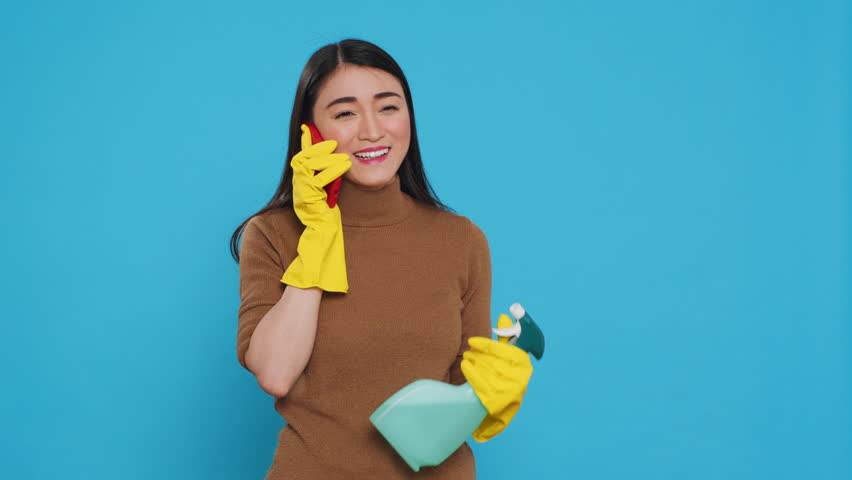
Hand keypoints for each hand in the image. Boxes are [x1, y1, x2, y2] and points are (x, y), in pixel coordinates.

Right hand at [280, 124, 351, 291]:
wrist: (322, 252)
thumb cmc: (329, 230)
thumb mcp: (331, 201)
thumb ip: (330, 184)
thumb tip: (342, 165)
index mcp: (305, 188)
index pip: (303, 160)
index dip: (306, 143)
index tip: (310, 127)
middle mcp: (300, 191)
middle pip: (300, 159)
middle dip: (311, 145)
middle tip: (324, 135)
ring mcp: (303, 198)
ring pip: (305, 167)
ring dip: (323, 157)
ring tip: (340, 151)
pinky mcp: (309, 205)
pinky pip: (317, 182)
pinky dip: (330, 171)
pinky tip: (343, 166)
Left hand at [461, 318, 533, 441]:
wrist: (496, 411)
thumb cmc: (501, 378)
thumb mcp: (507, 360)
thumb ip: (506, 340)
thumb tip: (505, 317)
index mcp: (524, 366)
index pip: (505, 350)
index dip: (487, 345)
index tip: (472, 341)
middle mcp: (519, 379)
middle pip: (493, 360)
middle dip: (477, 354)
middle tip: (468, 350)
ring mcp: (508, 392)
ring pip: (485, 369)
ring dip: (473, 361)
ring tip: (467, 358)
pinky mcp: (495, 402)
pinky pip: (479, 382)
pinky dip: (470, 371)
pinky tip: (465, 366)